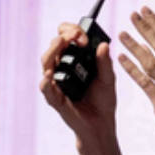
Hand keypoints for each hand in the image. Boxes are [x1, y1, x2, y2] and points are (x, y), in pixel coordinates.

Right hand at [39, 22, 117, 154]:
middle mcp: (62, 67)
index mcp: (75, 58)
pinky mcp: (54, 98)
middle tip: (76, 37)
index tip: (84, 36)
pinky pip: (45, 88)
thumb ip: (105, 63)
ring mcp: (56, 82)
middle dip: (64, 36)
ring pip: (46, 61)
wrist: (101, 124)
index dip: (72, 31)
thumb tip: (104, 44)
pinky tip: (49, 75)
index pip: (66, 36)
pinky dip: (46, 81)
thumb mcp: (108, 78)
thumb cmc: (103, 100)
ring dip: (52, 50)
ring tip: (60, 44)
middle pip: (54, 45)